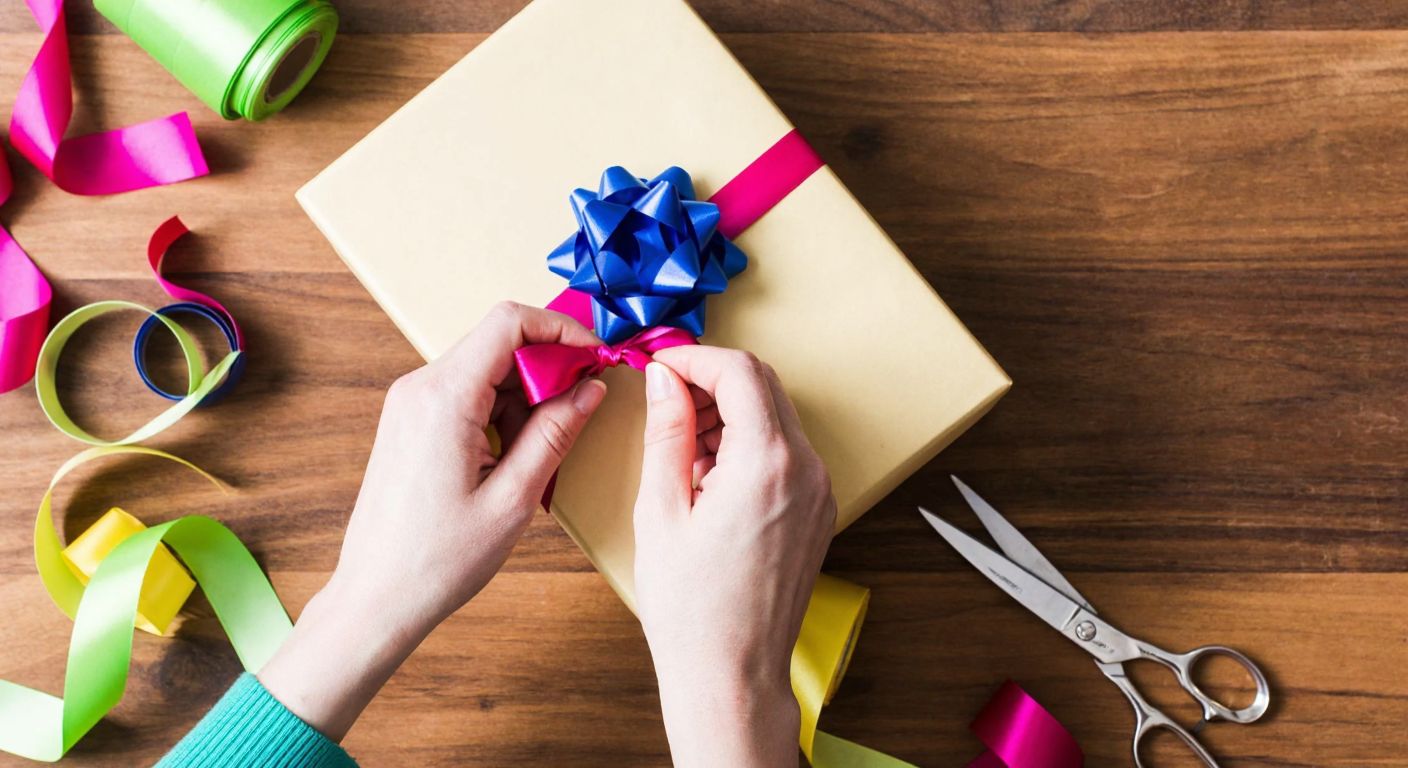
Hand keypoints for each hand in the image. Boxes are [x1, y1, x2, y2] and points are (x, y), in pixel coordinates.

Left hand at [259, 302, 607, 739]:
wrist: (376, 598)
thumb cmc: (437, 560)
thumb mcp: (514, 497)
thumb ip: (556, 432)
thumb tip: (591, 387)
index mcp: (444, 398)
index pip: (509, 322)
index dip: (561, 331)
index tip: (595, 359)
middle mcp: (420, 388)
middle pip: (501, 344)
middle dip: (548, 374)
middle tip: (574, 422)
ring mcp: (410, 403)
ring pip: (488, 371)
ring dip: (526, 402)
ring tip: (535, 463)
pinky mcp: (410, 421)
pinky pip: (469, 395)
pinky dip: (502, 416)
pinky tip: (511, 465)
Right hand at [633, 347, 835, 767]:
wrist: (732, 675)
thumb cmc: (691, 607)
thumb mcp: (661, 510)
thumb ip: (667, 432)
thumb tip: (664, 380)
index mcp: (768, 463)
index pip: (740, 371)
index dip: (695, 358)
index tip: (660, 365)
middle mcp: (807, 470)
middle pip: (764, 387)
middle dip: (711, 381)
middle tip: (663, 401)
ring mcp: (819, 492)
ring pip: (775, 418)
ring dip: (728, 414)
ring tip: (679, 451)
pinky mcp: (817, 511)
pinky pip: (784, 454)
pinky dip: (747, 446)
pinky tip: (707, 477)